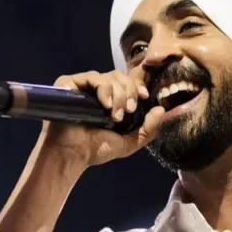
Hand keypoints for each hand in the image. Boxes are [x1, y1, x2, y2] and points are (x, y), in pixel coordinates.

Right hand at [41, 70, 165, 167]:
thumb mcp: (128, 143)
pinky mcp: (70, 83)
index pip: (127, 83)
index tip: (144, 96)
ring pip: (109, 76)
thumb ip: (147, 129)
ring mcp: (83, 86)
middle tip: (129, 111)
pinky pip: (92, 77)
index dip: (137, 86)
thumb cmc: (95, 149)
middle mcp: (97, 91)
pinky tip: (105, 105)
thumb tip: (161, 109)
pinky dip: (103, 89)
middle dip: (129, 93)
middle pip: (120, 77)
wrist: (72, 154)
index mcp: (110, 100)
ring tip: (115, 115)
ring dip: (118, 95)